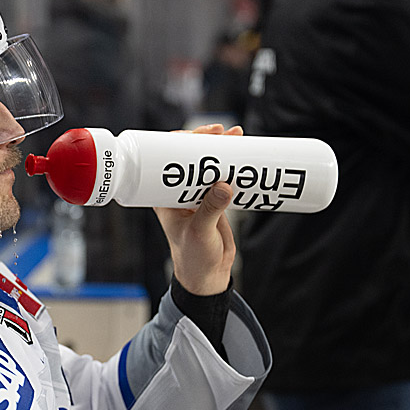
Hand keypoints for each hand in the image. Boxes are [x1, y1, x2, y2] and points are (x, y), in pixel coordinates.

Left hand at [154, 123, 241, 295]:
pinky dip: (233, 166)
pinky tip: (245, 156)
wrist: (208, 276)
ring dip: (223, 151)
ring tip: (239, 137)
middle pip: (191, 158)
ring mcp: (198, 196)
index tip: (201, 136)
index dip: (183, 143)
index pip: (168, 161)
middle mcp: (179, 193)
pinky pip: (224, 178)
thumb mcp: (200, 233)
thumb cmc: (194, 257)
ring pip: (209, 166)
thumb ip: (210, 210)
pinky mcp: (215, 202)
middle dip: (207, 141)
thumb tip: (224, 186)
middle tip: (226, 133)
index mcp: (164, 197)